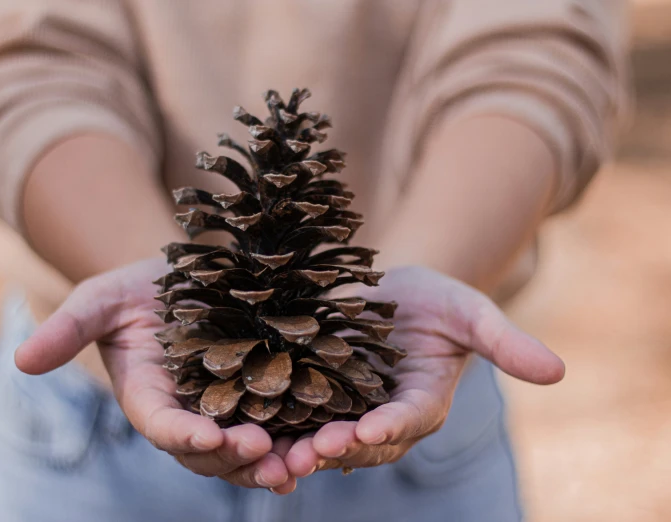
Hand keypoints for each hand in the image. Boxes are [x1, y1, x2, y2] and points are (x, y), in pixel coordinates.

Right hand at [14, 258, 296, 493]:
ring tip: (304, 462)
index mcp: (151, 400)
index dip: (185, 436)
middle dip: (238, 460)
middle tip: (270, 459)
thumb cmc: (135, 290)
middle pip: (212, 452)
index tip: (209, 438)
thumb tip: (22, 360)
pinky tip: (329, 441)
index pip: (165, 428)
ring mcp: (229, 410)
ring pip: (250, 447)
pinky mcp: (263, 395)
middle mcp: (191, 415)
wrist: (181, 279)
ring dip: (275, 459)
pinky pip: (283, 423)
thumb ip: (68, 329)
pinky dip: (300, 435)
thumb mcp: (101, 299)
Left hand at [284, 265, 564, 476]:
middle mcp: (380, 415)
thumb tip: (559, 372)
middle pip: (358, 441)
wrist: (394, 291)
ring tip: (272, 454)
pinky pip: (292, 413)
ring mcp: (344, 406)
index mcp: (421, 403)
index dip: (389, 427)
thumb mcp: (473, 313)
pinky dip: (273, 423)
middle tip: (307, 453)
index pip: (407, 421)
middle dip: (334, 448)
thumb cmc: (439, 302)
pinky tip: (245, 424)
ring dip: (297, 448)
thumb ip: (506, 343)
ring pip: (320, 435)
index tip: (368, 430)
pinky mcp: (312, 391)